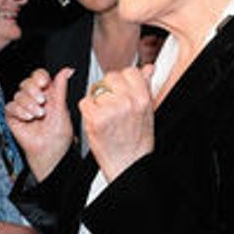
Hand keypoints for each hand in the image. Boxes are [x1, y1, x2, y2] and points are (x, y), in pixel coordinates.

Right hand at [5, 67, 74, 179]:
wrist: (49, 151)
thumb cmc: (58, 135)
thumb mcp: (62, 108)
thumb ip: (61, 88)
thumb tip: (67, 71)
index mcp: (47, 94)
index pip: (39, 76)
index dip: (39, 77)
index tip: (43, 83)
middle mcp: (34, 99)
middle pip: (27, 83)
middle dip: (34, 91)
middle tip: (42, 102)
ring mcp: (23, 107)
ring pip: (19, 95)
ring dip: (29, 105)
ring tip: (38, 115)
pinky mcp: (13, 116)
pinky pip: (11, 106)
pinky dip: (19, 111)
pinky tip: (28, 118)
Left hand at [79, 64, 154, 182]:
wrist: (128, 165)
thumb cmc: (137, 142)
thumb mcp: (148, 112)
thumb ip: (145, 87)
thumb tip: (148, 68)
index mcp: (143, 98)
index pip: (129, 71)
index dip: (123, 81)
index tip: (122, 91)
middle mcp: (128, 101)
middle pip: (110, 77)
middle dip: (108, 89)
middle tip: (112, 106)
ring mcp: (111, 109)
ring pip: (96, 89)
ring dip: (97, 101)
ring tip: (106, 117)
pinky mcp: (95, 118)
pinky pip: (85, 102)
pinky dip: (88, 111)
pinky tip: (97, 122)